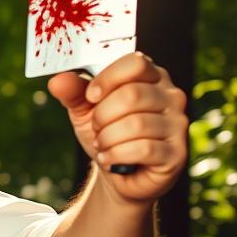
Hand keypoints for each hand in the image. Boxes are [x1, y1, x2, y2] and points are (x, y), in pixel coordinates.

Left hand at [47, 52, 187, 202]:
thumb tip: (58, 80)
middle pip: (132, 95)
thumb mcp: (85, 110)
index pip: (136, 63)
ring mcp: (178, 125)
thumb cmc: (107, 133)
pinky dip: (117, 155)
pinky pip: (144, 148)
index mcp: (151, 77)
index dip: (107, 79)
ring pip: (136, 124)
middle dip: (103, 116)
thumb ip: (73, 92)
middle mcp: (171, 96)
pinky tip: (110, 159)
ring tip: (104, 145)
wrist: (117, 173)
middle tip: (97, 128)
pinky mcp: (177, 153)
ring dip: (108, 138)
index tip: (91, 96)